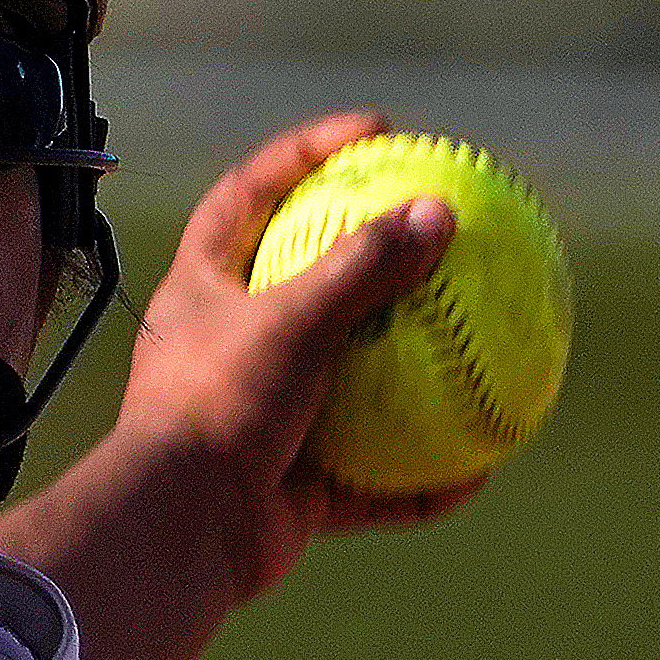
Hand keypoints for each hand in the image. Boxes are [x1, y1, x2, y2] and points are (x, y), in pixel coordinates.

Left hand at [113, 109, 487, 609]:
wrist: (178, 529)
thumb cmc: (218, 407)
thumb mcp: (291, 320)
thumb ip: (362, 266)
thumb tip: (437, 214)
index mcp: (200, 294)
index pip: (246, 196)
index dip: (303, 153)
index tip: (375, 130)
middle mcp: (226, 353)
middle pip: (304, 292)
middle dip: (372, 267)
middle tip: (443, 233)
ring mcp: (260, 422)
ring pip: (349, 393)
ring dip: (410, 381)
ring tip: (482, 356)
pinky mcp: (287, 489)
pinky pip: (369, 484)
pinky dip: (418, 482)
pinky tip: (479, 475)